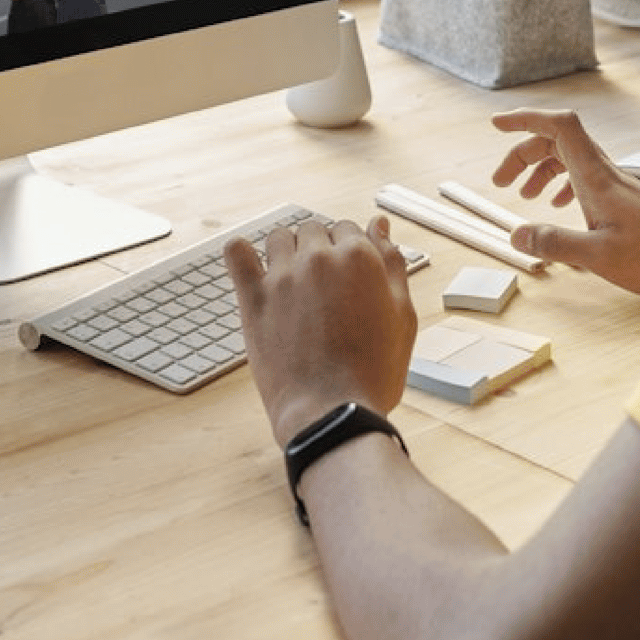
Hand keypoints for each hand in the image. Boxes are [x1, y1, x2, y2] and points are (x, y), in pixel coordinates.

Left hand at [226, 216, 416, 445]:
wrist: (332, 413)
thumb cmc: (372, 372)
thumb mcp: (403, 316)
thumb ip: (393, 263)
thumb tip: (380, 226)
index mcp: (359, 257)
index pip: (348, 228)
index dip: (349, 250)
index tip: (346, 275)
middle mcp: (320, 258)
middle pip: (314, 229)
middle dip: (319, 249)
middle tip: (322, 286)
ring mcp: (284, 276)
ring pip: (280, 237)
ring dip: (287, 250)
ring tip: (292, 280)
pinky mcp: (254, 298)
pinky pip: (236, 253)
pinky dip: (240, 252)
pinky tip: (249, 263)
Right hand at [490, 109, 639, 299]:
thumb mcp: (600, 257)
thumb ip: (556, 244)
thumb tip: (516, 234)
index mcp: (596, 176)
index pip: (558, 126)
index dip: (526, 118)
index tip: (497, 124)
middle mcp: (605, 172)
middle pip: (557, 140)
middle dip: (523, 152)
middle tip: (501, 181)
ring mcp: (616, 184)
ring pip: (570, 158)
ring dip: (541, 169)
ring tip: (525, 195)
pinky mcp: (624, 199)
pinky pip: (584, 176)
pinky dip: (563, 183)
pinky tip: (558, 206)